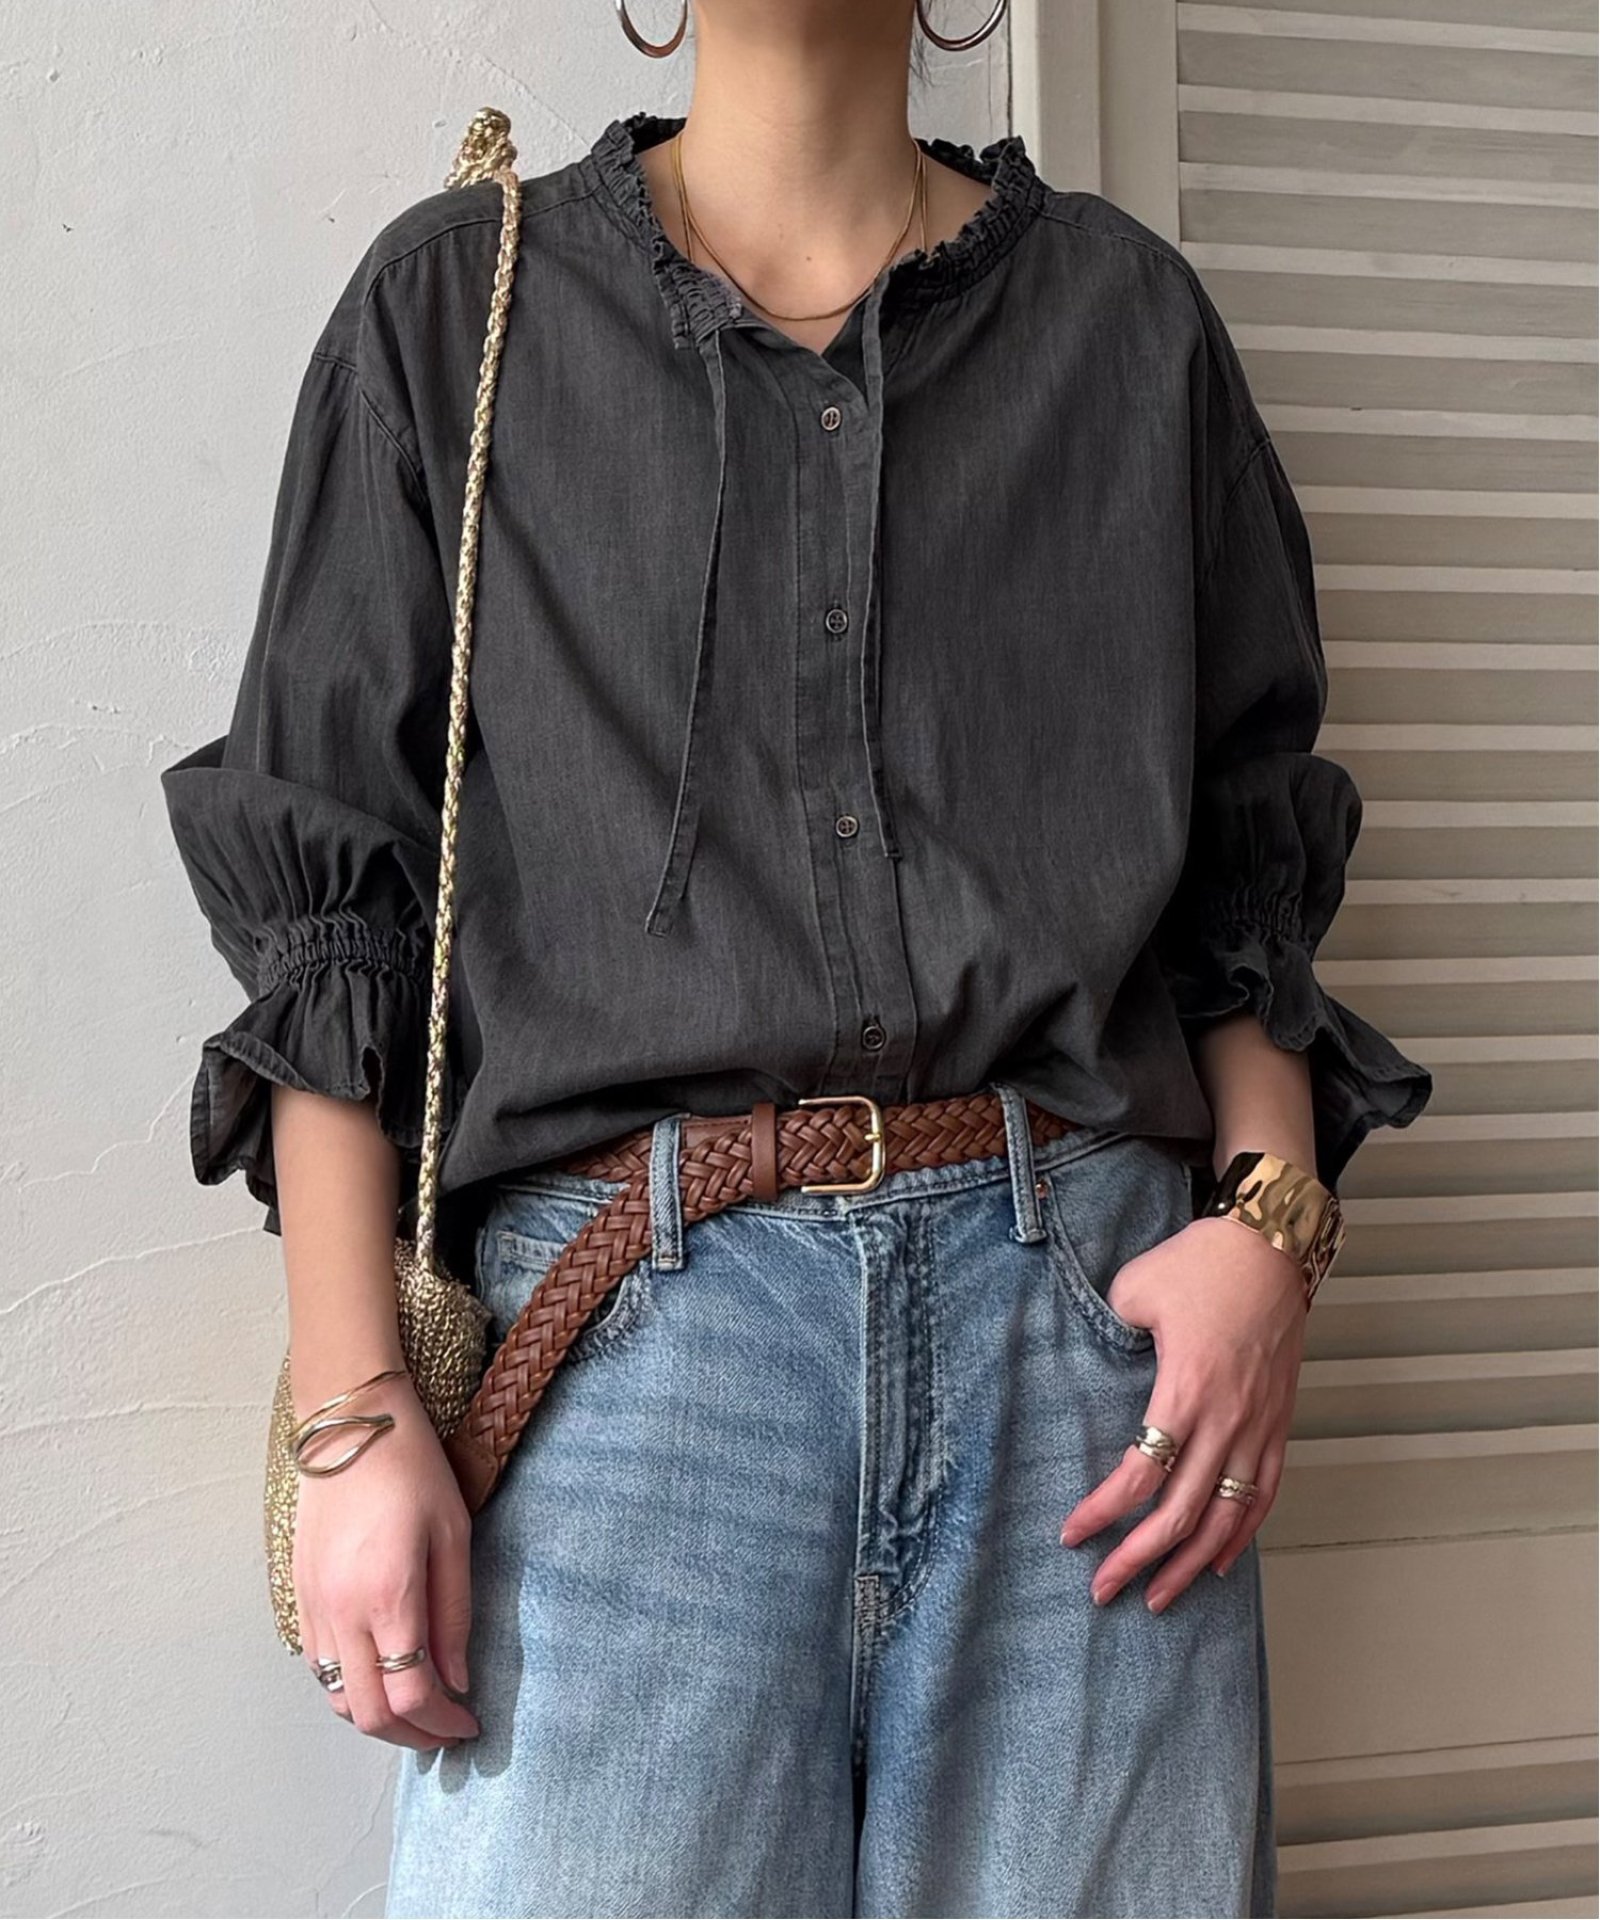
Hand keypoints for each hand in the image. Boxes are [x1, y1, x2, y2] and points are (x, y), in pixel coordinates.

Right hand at [293, 1372, 482, 1748]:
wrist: (350, 1427)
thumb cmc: (413, 1471)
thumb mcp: (454, 1535)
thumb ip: (455, 1614)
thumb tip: (458, 1680)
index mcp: (388, 1596)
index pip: (411, 1696)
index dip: (442, 1724)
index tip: (469, 1725)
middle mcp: (342, 1612)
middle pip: (368, 1714)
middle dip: (412, 1736)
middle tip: (446, 1730)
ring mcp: (313, 1608)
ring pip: (337, 1700)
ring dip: (377, 1718)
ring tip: (418, 1708)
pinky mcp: (298, 1597)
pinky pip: (319, 1668)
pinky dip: (350, 1688)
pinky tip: (381, 1673)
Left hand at [1058, 1214, 1307, 1609]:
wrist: (1271, 1245)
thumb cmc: (1201, 1262)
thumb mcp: (1134, 1288)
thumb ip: (1110, 1329)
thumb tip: (1098, 1355)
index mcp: (1185, 1391)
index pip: (1140, 1475)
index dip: (1103, 1513)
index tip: (1072, 1536)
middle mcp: (1227, 1420)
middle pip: (1182, 1513)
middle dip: (1139, 1560)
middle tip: (1104, 1591)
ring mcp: (1259, 1426)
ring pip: (1228, 1517)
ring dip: (1191, 1564)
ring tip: (1160, 1597)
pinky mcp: (1279, 1423)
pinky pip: (1264, 1493)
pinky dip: (1242, 1533)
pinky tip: (1219, 1561)